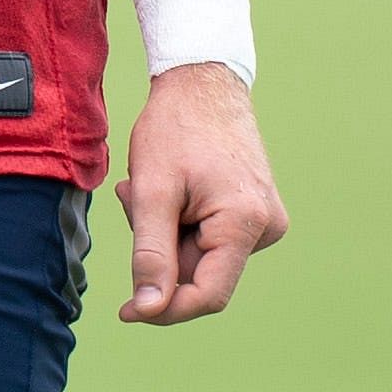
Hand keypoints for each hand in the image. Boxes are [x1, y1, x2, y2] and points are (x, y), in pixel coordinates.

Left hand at [116, 62, 285, 323]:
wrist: (203, 80)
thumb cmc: (175, 128)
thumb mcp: (152, 193)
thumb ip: (151, 255)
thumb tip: (149, 308)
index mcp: (245, 223)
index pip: (208, 296)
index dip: (164, 308)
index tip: (125, 310)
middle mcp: (266, 227)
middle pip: (202, 275)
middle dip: (160, 253)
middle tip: (132, 200)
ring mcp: (265, 219)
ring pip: (201, 257)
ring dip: (166, 233)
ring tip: (149, 187)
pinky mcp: (256, 211)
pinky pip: (211, 238)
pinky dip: (180, 222)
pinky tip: (169, 189)